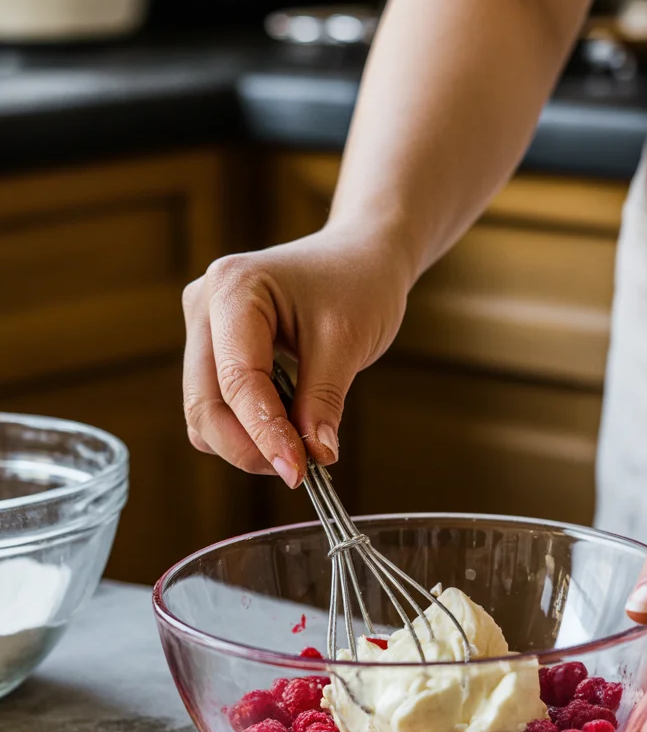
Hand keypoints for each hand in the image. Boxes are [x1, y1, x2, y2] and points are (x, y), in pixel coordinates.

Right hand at [181, 226, 409, 485]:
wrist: (359, 258)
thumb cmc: (358, 285)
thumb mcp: (348, 342)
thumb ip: (324, 402)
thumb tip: (314, 456)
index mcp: (233, 288)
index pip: (238, 381)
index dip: (265, 434)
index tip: (297, 472)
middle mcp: (204, 305)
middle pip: (205, 405)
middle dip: (249, 447)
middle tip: (299, 469)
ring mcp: (202, 328)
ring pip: (204, 414)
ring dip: (247, 443)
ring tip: (299, 445)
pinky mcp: (213, 351)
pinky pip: (217, 407)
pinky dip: (248, 430)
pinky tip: (286, 427)